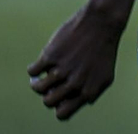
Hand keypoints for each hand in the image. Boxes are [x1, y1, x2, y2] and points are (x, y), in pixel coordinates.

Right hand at [28, 5, 124, 120]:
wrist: (102, 23)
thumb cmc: (103, 49)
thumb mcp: (105, 75)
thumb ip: (91, 92)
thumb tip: (75, 103)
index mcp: (88, 92)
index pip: (62, 114)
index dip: (58, 106)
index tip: (60, 95)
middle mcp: (75, 84)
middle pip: (48, 102)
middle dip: (48, 94)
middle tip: (51, 83)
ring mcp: (62, 70)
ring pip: (37, 88)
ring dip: (36, 82)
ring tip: (41, 75)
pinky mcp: (51, 56)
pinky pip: (32, 71)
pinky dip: (34, 69)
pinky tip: (43, 62)